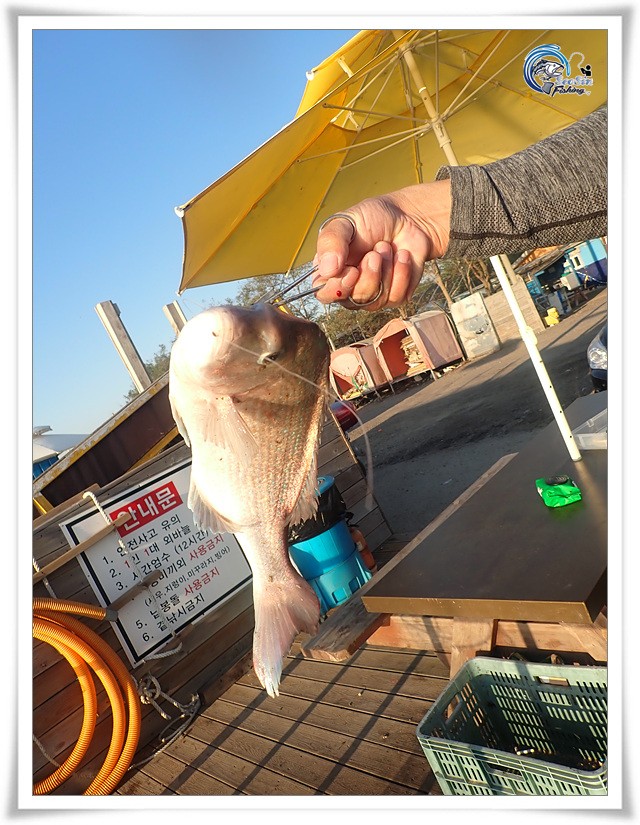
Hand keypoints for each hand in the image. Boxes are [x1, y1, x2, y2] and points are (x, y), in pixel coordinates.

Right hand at [312, 180, 451, 309]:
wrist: (406, 216)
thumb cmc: (370, 218)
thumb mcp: (345, 222)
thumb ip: (331, 242)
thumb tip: (327, 270)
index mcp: (331, 272)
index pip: (324, 295)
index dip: (338, 288)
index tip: (352, 270)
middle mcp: (350, 287)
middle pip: (353, 301)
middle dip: (368, 276)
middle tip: (375, 252)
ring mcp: (373, 295)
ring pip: (376, 301)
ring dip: (386, 271)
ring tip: (387, 248)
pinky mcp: (396, 295)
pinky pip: (397, 297)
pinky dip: (402, 273)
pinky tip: (402, 256)